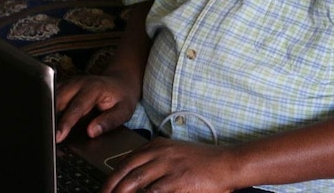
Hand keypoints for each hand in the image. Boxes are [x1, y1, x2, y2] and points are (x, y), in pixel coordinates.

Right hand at [54, 73, 138, 142]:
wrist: (120, 82)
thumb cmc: (122, 97)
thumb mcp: (124, 111)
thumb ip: (109, 121)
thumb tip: (91, 131)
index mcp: (93, 88)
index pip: (76, 107)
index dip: (66, 123)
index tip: (58, 136)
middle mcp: (78, 83)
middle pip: (58, 101)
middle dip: (50, 119)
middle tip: (46, 139)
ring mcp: (69, 83)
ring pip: (51, 98)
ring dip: (47, 115)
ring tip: (44, 134)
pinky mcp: (63, 87)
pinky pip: (50, 97)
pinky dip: (47, 110)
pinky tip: (47, 124)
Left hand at [102, 138, 237, 192]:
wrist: (227, 164)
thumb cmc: (203, 162)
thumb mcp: (175, 154)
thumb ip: (155, 161)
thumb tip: (135, 177)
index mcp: (158, 146)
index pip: (126, 161)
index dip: (112, 177)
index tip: (105, 188)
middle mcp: (160, 154)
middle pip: (126, 172)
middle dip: (111, 187)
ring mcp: (168, 167)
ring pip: (134, 182)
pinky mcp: (177, 181)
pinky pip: (152, 192)